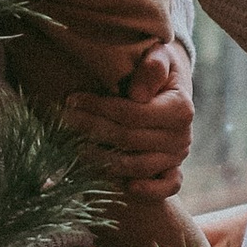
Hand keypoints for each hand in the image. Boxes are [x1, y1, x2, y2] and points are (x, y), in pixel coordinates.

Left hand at [63, 35, 192, 197]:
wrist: (170, 88)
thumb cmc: (156, 68)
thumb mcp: (159, 56)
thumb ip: (152, 67)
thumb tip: (137, 95)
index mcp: (181, 109)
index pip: (132, 114)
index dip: (99, 108)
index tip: (71, 99)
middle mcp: (182, 136)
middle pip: (128, 140)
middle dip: (92, 130)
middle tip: (64, 120)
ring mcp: (177, 156)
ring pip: (138, 165)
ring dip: (103, 159)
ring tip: (73, 147)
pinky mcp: (173, 170)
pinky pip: (168, 186)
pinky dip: (150, 190)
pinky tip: (127, 187)